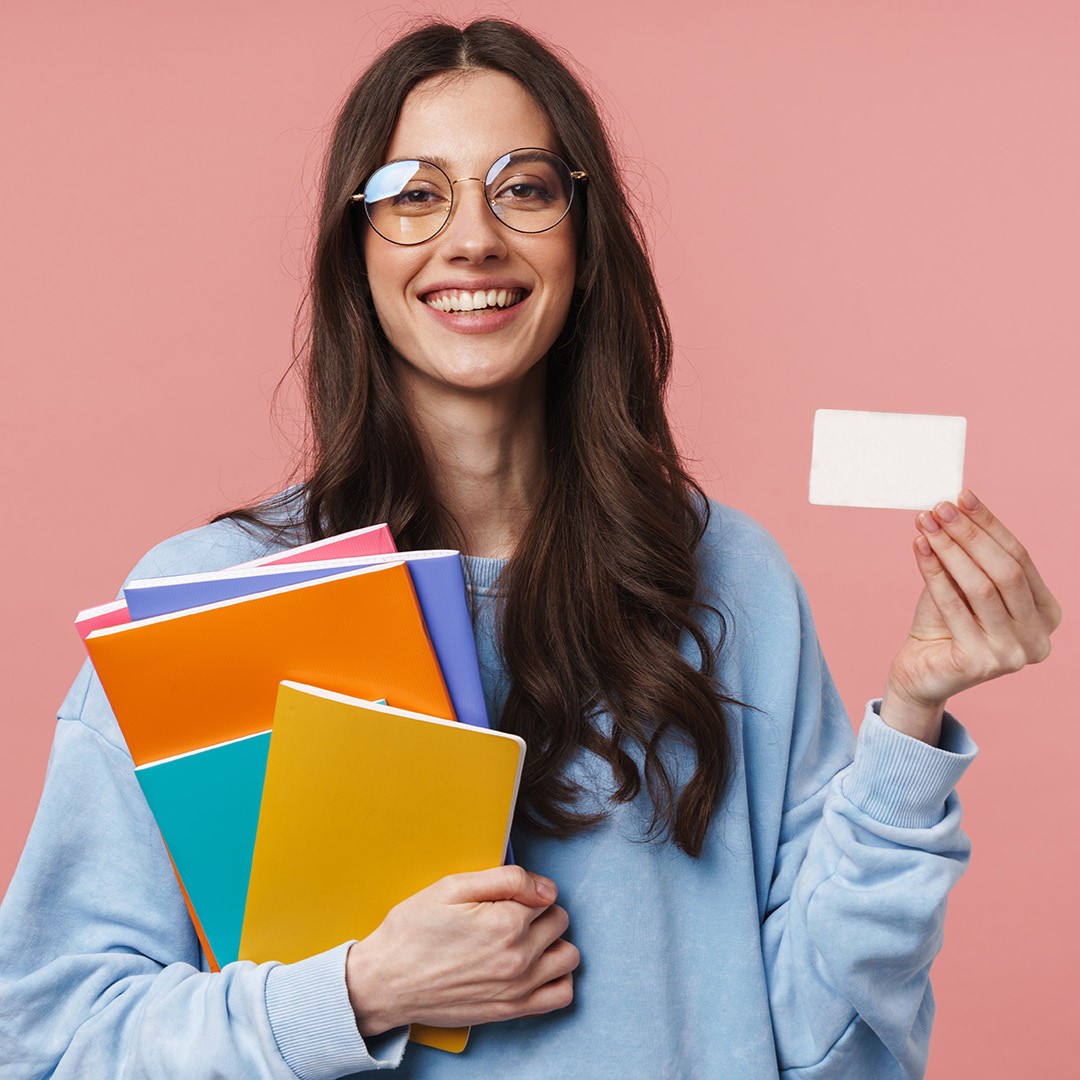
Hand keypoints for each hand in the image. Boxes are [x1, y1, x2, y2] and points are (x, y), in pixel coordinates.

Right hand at [345, 865, 579, 1035]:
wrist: (385, 982)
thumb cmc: (413, 931)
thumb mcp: (451, 887)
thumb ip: (506, 879)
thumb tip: (546, 888)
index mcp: (506, 922)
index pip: (546, 894)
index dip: (526, 890)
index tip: (506, 895)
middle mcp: (519, 957)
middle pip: (559, 921)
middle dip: (540, 912)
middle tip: (510, 914)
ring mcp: (518, 987)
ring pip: (568, 955)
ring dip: (553, 943)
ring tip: (525, 938)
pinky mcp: (511, 1011)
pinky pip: (561, 995)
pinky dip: (557, 978)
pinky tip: (535, 967)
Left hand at [881, 490, 1060, 743]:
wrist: (921, 672)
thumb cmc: (945, 624)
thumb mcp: (964, 584)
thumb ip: (971, 555)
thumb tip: (957, 505)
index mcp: (1046, 614)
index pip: (1020, 558)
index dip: (990, 525)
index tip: (962, 496)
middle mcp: (1038, 638)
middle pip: (1005, 571)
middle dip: (970, 534)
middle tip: (940, 508)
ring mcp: (1012, 655)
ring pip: (981, 587)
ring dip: (951, 549)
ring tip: (926, 524)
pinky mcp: (980, 664)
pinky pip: (955, 606)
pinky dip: (935, 573)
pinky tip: (920, 548)